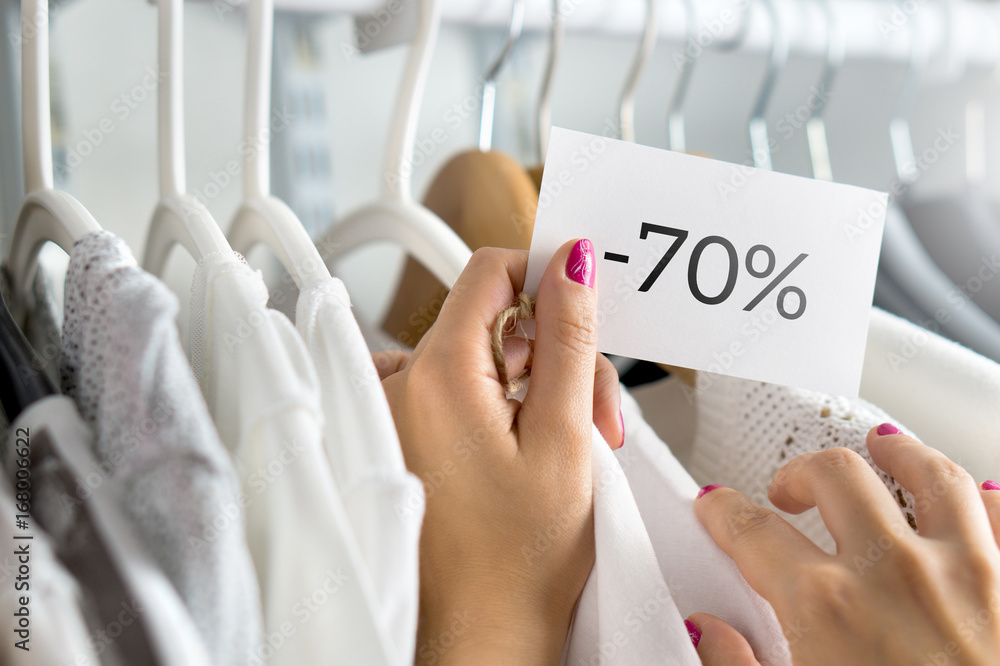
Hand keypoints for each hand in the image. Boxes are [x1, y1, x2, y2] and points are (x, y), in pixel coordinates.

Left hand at [375, 240, 622, 664]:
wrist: (478, 634)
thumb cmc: (516, 563)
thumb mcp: (563, 439)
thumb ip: (568, 339)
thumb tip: (571, 265)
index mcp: (437, 375)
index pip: (490, 271)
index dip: (544, 277)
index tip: (581, 306)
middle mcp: (399, 386)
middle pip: (491, 322)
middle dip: (552, 354)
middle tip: (593, 413)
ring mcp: (394, 413)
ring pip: (478, 358)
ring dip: (529, 386)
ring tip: (561, 444)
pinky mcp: (399, 436)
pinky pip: (453, 391)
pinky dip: (494, 407)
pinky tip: (522, 450)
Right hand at [688, 426, 999, 665]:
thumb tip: (707, 631)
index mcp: (825, 607)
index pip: (751, 530)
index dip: (724, 512)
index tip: (718, 509)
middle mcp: (895, 573)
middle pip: (835, 475)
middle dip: (801, 472)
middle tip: (787, 488)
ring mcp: (969, 575)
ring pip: (929, 473)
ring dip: (894, 455)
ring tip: (877, 454)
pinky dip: (986, 500)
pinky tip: (970, 499)